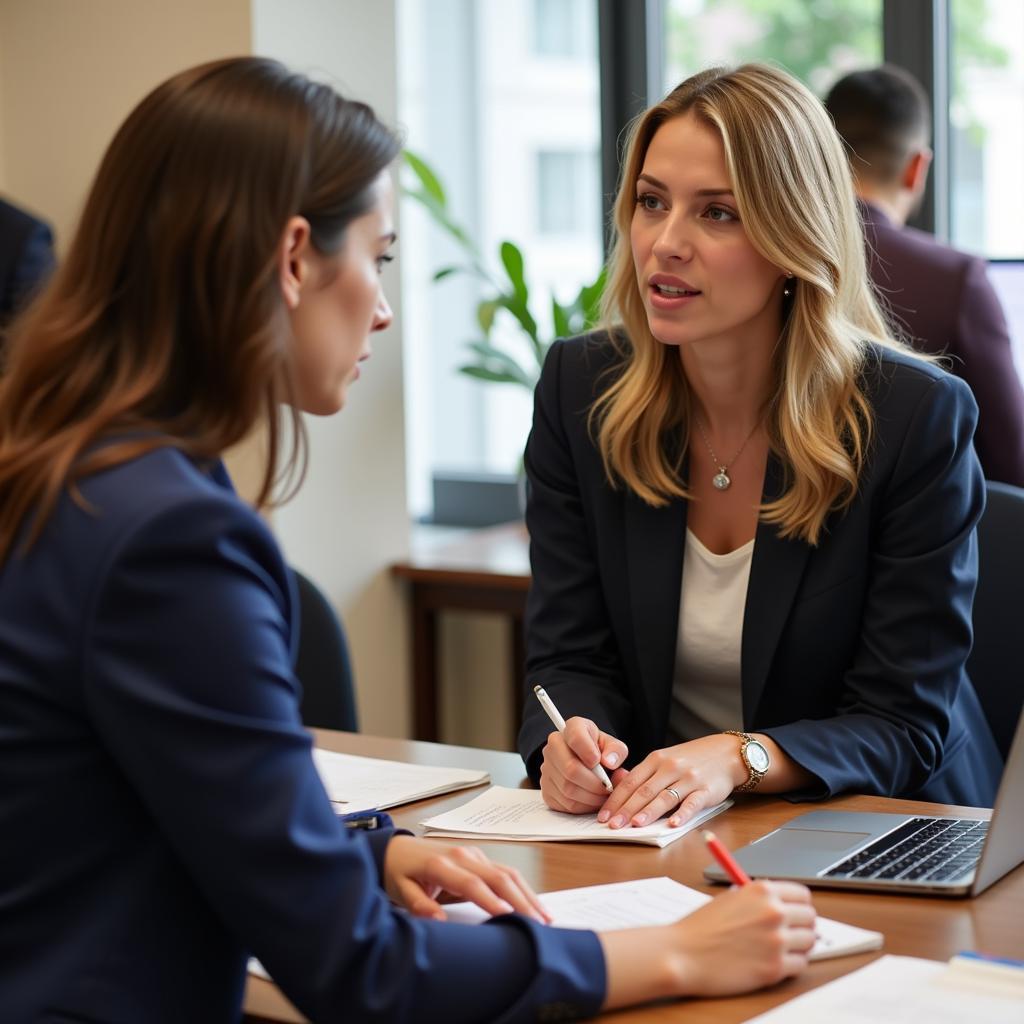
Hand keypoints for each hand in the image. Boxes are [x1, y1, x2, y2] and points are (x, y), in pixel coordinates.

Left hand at [383, 834, 550, 923]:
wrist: (395, 849)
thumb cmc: (399, 872)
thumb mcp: (400, 891)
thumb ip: (419, 906)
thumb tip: (438, 921)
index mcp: (442, 864)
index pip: (472, 885)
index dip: (492, 902)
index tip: (510, 919)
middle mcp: (463, 855)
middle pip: (498, 877)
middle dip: (521, 901)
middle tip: (539, 925)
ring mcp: (473, 854)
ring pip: (507, 872)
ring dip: (527, 894)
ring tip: (545, 917)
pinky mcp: (479, 857)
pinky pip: (505, 871)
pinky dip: (522, 887)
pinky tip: (533, 902)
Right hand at [538, 716, 628, 813]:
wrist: (585, 762)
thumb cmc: (600, 752)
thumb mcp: (612, 746)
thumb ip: (616, 750)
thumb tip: (609, 761)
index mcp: (572, 728)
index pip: (575, 736)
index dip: (588, 751)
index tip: (599, 761)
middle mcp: (554, 747)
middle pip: (570, 768)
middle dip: (594, 782)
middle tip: (608, 787)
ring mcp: (547, 769)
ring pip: (568, 789)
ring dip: (591, 797)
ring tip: (603, 794)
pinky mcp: (547, 790)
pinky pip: (565, 803)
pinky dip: (583, 806)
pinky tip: (592, 800)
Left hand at [598, 734, 743, 828]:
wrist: (726, 753)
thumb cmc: (691, 760)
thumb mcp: (665, 759)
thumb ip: (646, 775)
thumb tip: (620, 795)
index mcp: (655, 760)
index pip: (630, 781)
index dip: (615, 799)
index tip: (604, 816)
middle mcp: (670, 767)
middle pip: (644, 791)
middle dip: (626, 809)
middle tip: (613, 825)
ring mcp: (688, 778)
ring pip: (664, 797)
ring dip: (648, 812)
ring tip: (635, 825)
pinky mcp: (706, 790)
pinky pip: (692, 803)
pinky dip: (682, 813)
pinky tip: (672, 824)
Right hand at [599, 880, 815, 1008]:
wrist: (684, 953)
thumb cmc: (701, 926)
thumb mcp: (731, 899)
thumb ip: (758, 899)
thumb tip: (781, 904)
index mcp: (762, 891)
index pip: (802, 894)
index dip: (800, 904)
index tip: (796, 912)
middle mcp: (774, 913)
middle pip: (810, 917)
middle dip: (803, 925)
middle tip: (791, 932)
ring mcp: (776, 941)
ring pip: (810, 942)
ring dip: (799, 946)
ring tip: (782, 948)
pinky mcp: (775, 969)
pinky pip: (801, 965)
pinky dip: (792, 965)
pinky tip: (775, 962)